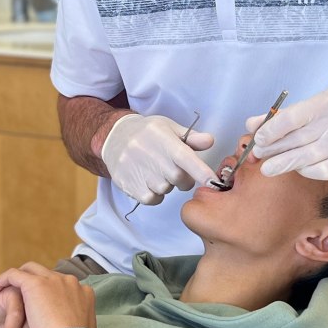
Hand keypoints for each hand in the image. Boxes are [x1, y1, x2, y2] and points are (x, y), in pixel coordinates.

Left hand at [0, 263, 96, 327]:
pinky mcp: (35, 284)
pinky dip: (2, 280)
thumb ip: (76, 327)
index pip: (64, 286)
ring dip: (17, 279)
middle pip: (48, 275)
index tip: (40, 304)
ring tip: (2, 290)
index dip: (51, 293)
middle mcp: (69, 282)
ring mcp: (53, 280)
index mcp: (84, 293)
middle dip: (34, 282)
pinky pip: (13, 274)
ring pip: (30, 270)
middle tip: (20, 294)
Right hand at [99, 114, 216, 204]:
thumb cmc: (148, 133)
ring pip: (165, 190)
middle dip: (183, 178)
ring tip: (156, 171)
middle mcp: (150, 154)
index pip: (185, 157)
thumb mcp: (169, 128)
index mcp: (163, 139)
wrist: (114, 136)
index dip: (200, 171)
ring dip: (167, 185)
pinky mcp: (127, 184)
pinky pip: (151, 199)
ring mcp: (137, 170)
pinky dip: (155, 195)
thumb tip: (210, 141)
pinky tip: (149, 182)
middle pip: (179, 178)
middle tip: (174, 169)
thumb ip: (191, 137)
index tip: (213, 182)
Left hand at [250, 80, 327, 179]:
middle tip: (257, 155)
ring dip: (286, 163)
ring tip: (269, 168)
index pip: (295, 117)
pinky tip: (298, 168)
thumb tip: (259, 124)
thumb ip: (296, 112)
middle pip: (301, 139)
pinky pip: (326, 170)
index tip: (259, 138)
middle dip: (276, 149)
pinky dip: (309, 171)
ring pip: (311, 157)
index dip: (273, 130)